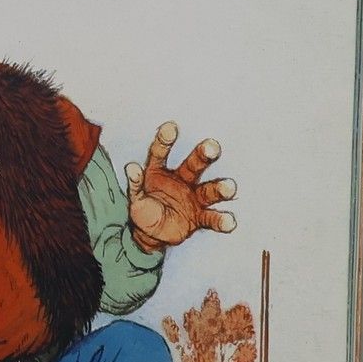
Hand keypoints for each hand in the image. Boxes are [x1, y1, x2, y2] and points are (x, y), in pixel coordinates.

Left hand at [125, 123, 237, 251]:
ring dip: (220, 188)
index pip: (161, 153)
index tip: (170, 127)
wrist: (152, 234)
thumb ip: (135, 185)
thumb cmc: (144, 210)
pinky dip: (221, 220)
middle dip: (204, 155)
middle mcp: (181, 180)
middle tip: (213, 147)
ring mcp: (193, 198)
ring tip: (229, 187)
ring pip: (209, 190)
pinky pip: (212, 218)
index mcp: (159, 172)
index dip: (165, 141)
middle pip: (194, 165)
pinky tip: (230, 222)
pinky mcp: (200, 217)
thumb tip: (132, 168)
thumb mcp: (135, 199)